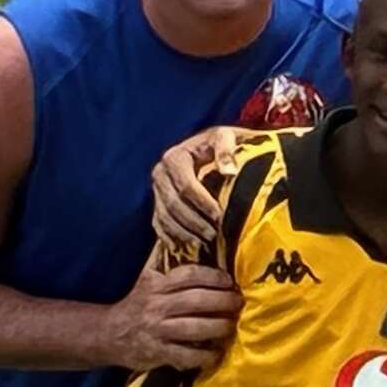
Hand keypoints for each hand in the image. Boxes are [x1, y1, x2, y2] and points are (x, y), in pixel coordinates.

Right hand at [102, 262, 241, 371]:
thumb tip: (178, 229)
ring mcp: (157, 330)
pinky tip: (217, 352)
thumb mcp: (148, 278)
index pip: (189, 275)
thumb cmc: (138, 303)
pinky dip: (206, 355)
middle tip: (239, 303)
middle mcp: (156, 306)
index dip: (214, 277)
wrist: (108, 334)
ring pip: (195, 328)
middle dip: (224, 301)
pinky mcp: (158, 353)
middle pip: (197, 301)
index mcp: (156, 285)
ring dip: (220, 327)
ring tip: (232, 326)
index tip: (230, 282)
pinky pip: (188, 355)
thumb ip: (164, 258)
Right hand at [151, 127, 241, 252]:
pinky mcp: (158, 204)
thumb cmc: (226, 143)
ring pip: (165, 218)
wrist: (214, 148)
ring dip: (185, 234)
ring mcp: (157, 191)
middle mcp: (160, 174)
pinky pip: (160, 225)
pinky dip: (174, 238)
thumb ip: (227, 149)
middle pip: (173, 205)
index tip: (221, 217)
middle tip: (216, 236)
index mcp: (175, 157)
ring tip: (208, 244)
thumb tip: (229, 172)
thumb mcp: (228, 137)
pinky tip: (190, 248)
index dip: (203, 203)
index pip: (186, 186)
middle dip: (195, 222)